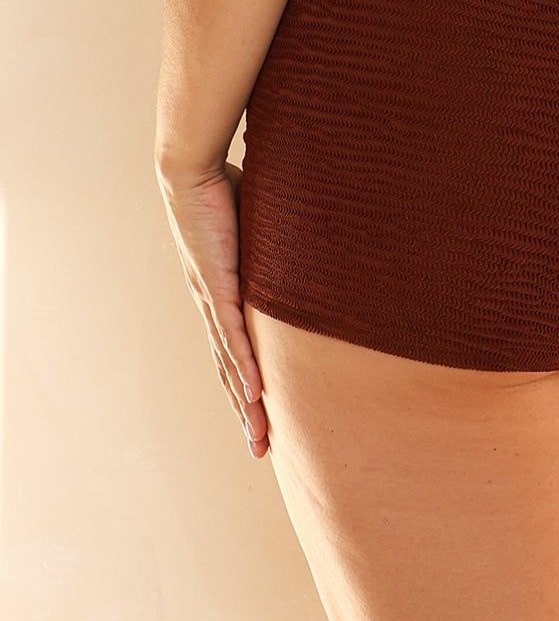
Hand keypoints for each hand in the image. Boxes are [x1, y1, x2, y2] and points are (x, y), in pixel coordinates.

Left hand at [158, 160, 269, 457]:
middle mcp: (211, 305)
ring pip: (231, 365)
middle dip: (245, 412)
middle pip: (230, 371)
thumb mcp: (258, 226)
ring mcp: (212, 300)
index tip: (260, 413)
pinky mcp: (217, 287)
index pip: (233, 348)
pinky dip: (245, 369)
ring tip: (260, 438)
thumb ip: (275, 242)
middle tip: (260, 448)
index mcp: (219, 292)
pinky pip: (233, 338)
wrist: (189, 172)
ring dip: (246, 405)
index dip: (245, 383)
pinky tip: (256, 396)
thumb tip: (308, 233)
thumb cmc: (222, 187)